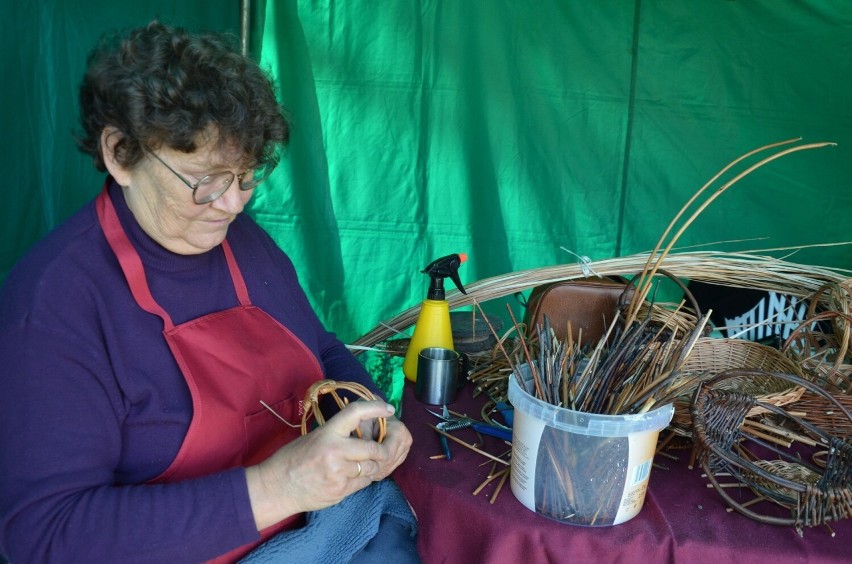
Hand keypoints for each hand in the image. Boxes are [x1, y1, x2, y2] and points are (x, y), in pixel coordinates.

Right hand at [245, 400, 405, 529]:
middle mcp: (335, 451)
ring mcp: (339, 472)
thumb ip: (337, 433)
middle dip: (381, 450)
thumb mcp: (314, 437)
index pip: (356, 413)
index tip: (388, 409)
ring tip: (361, 464)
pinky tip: (351, 477)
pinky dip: (362, 479)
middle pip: (373, 448)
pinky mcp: (340, 490)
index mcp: (327, 432)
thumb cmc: (293, 458)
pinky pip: (363, 483)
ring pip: (371, 467)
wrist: (277, 486)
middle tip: (380, 451)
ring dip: (371, 466)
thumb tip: (362, 428)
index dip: (376, 408)